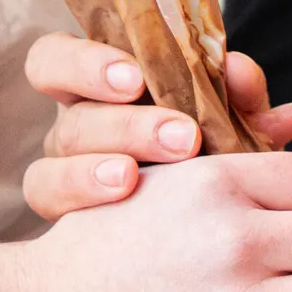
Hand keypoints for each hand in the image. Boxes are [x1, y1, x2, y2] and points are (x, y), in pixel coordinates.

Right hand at [23, 33, 291, 220]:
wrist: (217, 231)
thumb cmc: (218, 154)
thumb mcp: (233, 120)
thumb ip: (237, 95)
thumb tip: (239, 72)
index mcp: (98, 91)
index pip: (54, 60)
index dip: (84, 64)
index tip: (135, 78)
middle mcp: (74, 131)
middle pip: (71, 122)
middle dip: (126, 128)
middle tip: (183, 138)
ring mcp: (65, 178)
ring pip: (51, 170)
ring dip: (95, 172)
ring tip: (133, 178)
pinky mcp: (67, 222)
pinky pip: (54, 215)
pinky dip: (84, 203)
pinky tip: (123, 210)